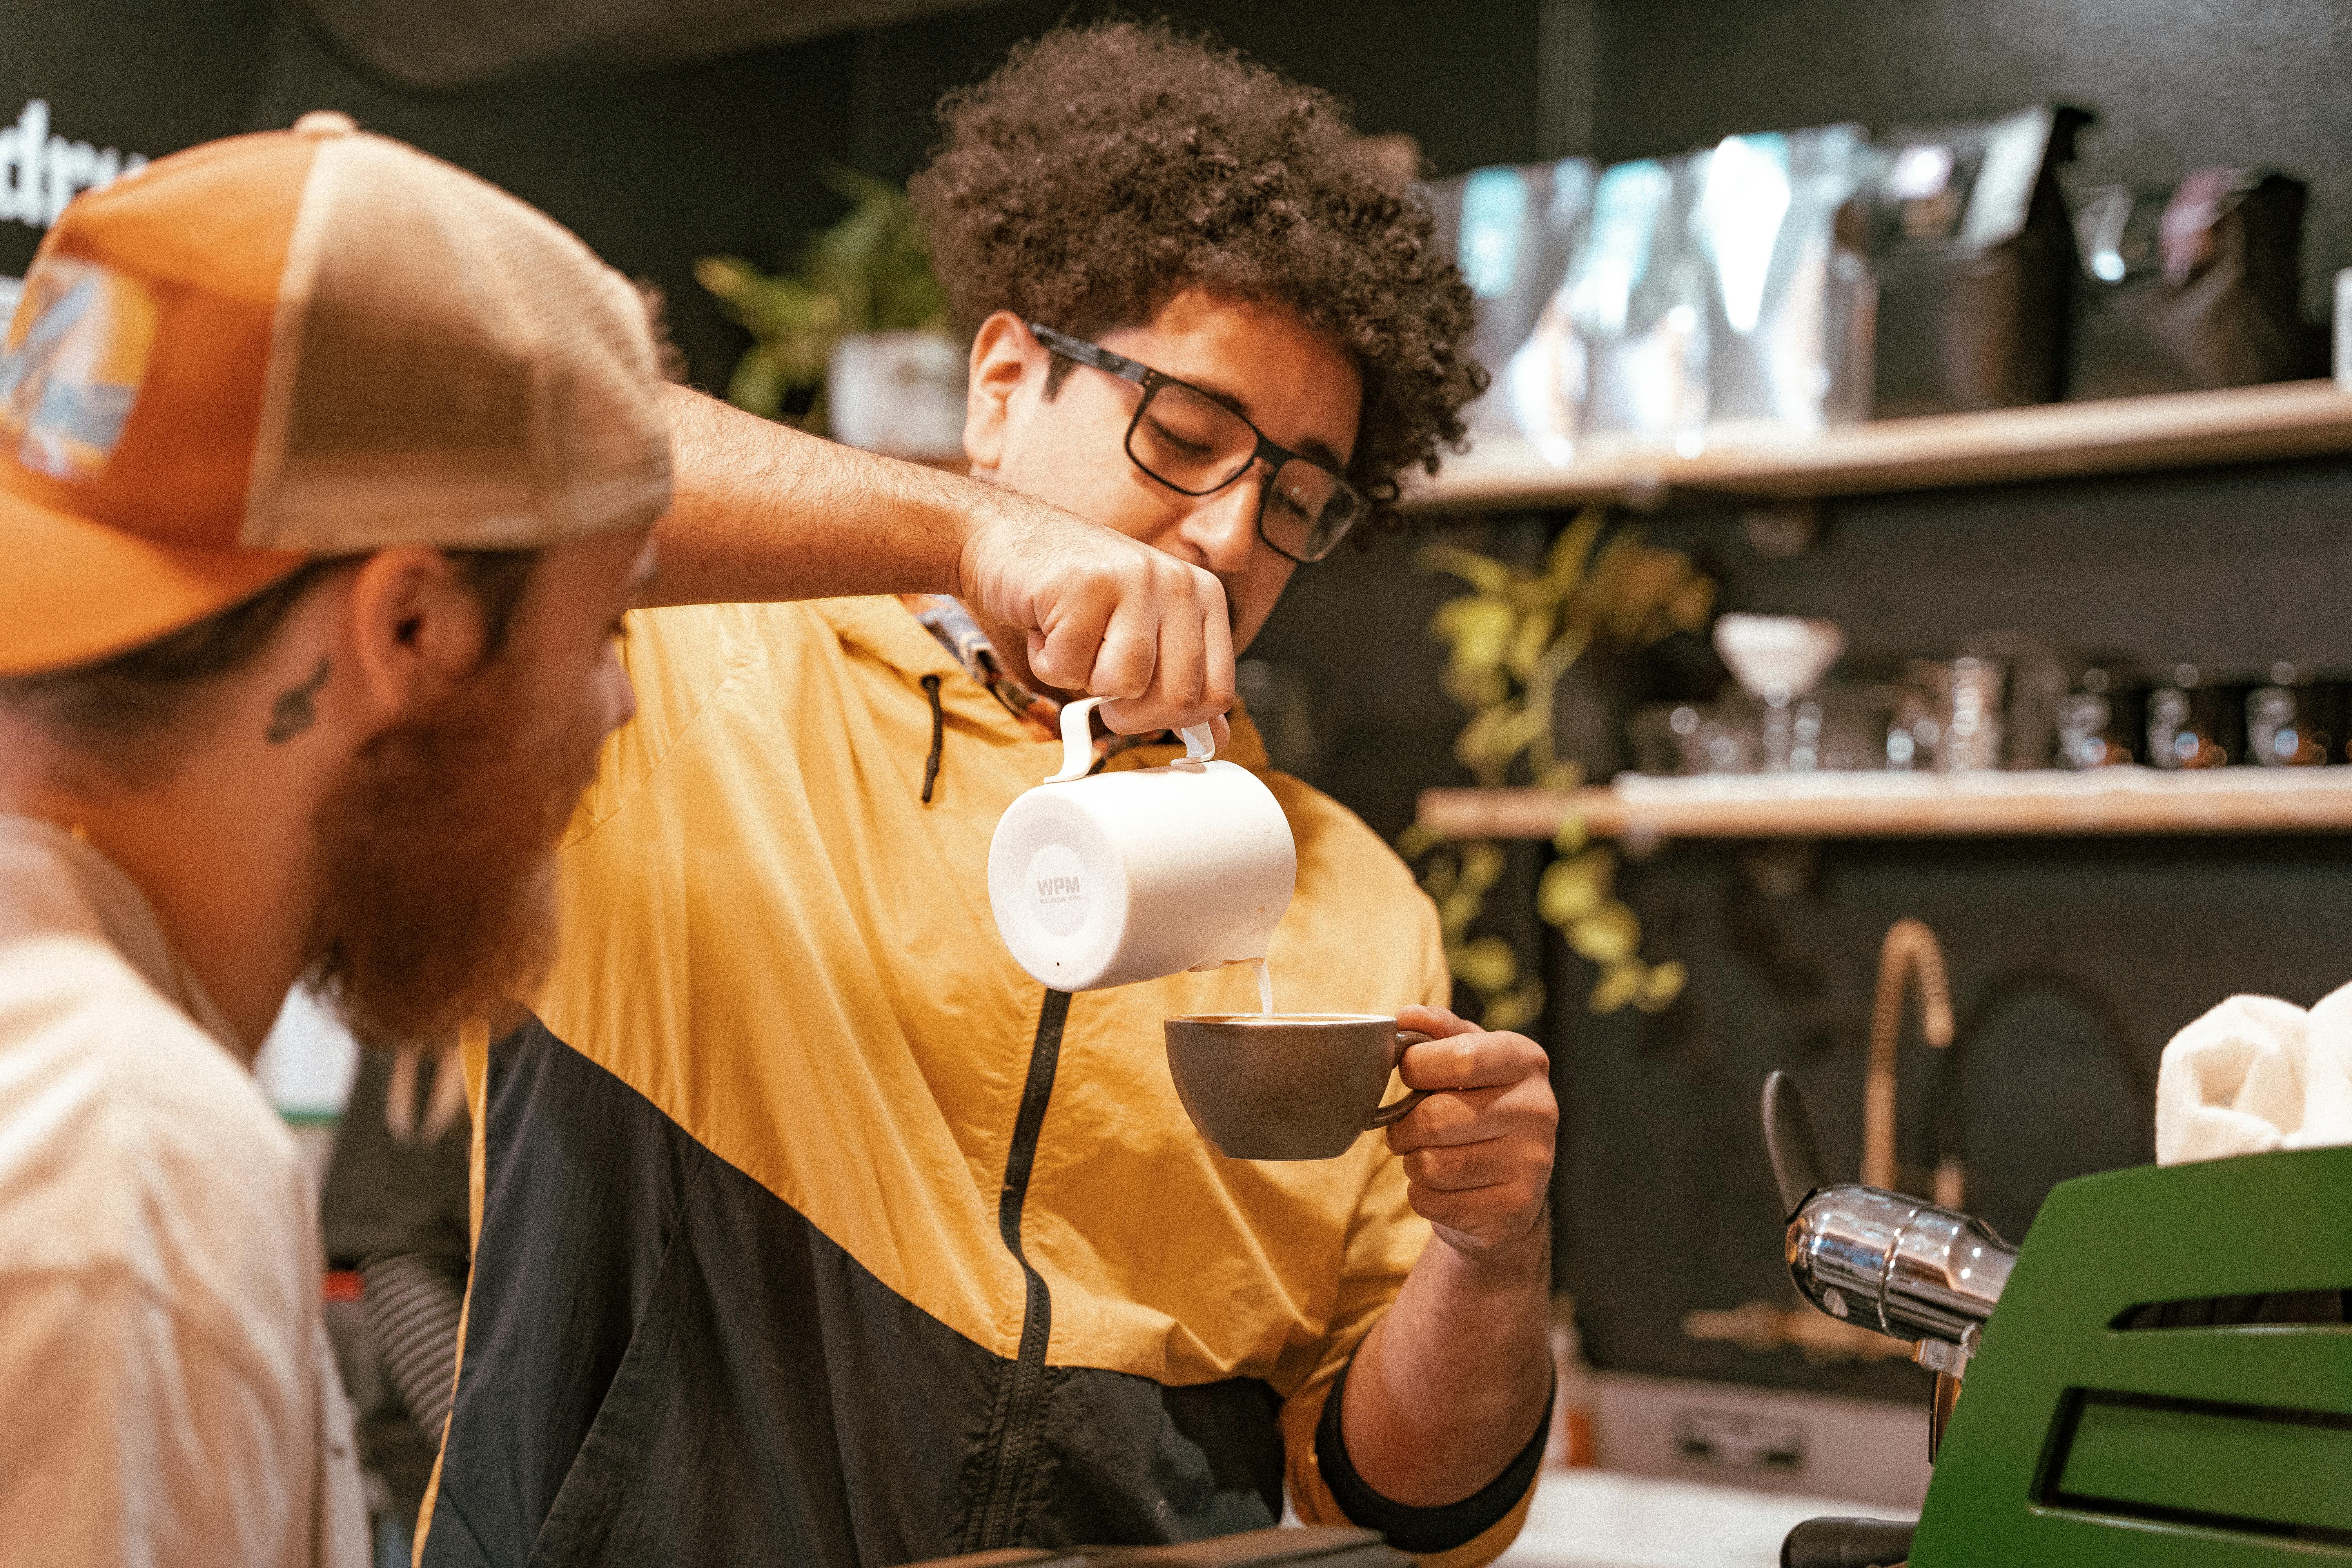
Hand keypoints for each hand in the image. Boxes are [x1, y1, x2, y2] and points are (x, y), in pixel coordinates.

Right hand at [956, 497, 1234, 737]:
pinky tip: (1045, 623)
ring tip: (1071, 638)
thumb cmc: (1074, 594)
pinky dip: (1045, 662)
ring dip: (1083, 680)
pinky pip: (1069, 669)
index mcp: (1204, 597)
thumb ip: (1178, 681)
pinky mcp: (1084, 584)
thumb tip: (1216, 739)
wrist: (1003, 539)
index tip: (1138, 708)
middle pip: (1177, 698)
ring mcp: (1134, 579)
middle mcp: (1179, 583)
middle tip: (1096, 683)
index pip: (1217, 692)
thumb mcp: (1141, 631)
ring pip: (1125, 684)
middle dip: (1129, 713)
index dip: (1173, 720)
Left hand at [1387, 1005, 1556, 1259]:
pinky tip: (1446, 1188)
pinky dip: (1423, 1196)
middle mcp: (1538, 1110)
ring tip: (1430, 1156)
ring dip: (1413, 1162)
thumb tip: (1408, 1017)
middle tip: (1410, 1127)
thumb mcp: (1466, 1059)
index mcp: (1526, 1061)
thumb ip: (1438, 1032)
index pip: (1459, 1057)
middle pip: (1433, 1117)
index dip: (1416, 1067)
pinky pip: (1432, 1202)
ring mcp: (1532, 1164)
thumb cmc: (1476, 1111)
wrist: (1509, 1192)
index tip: (1412, 1075)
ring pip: (1429, 1164)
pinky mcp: (1513, 1211)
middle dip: (1403, 1125)